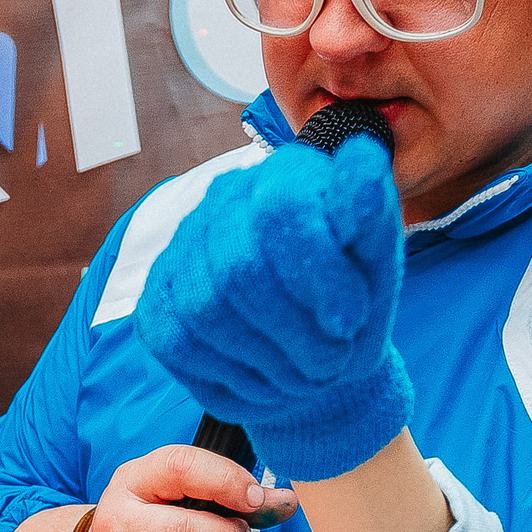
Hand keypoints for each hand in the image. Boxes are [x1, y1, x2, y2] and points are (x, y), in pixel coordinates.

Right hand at [135, 132, 410, 483]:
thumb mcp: (376, 265)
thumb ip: (370, 216)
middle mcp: (223, 203)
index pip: (283, 208)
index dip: (319, 274)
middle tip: (332, 362)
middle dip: (296, 332)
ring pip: (208, 312)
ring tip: (304, 374)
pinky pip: (182, 344)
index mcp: (284, 177)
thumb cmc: (346, 304)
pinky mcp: (155, 304)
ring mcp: (181, 253)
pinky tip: (265, 377)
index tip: (351, 321)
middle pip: (241, 271)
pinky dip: (234, 375)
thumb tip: (361, 155)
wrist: (311, 352)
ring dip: (269, 361)